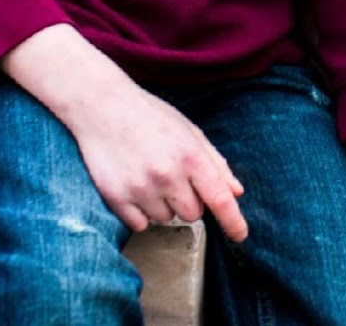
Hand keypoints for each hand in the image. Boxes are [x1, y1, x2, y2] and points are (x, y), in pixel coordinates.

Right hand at [2, 26, 246, 241]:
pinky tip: (136, 187)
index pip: (219, 199)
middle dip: (190, 202)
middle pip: (193, 214)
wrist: (105, 109)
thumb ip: (215, 163)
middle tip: (176, 178)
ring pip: (166, 220)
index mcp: (190, 156)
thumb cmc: (153, 118)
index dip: (233, 221)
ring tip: (152, 176)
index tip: (241, 236)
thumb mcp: (190, 132)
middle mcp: (167, 176)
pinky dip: (142, 213)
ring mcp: (140, 189)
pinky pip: (140, 225)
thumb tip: (236, 193)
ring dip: (164, 206)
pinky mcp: (116, 199)